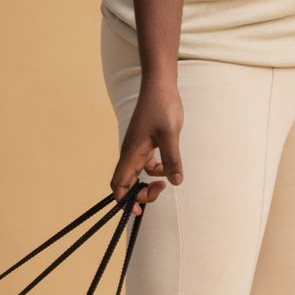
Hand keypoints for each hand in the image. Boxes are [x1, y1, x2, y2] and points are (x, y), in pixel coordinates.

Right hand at [111, 78, 183, 211]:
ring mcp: (137, 148)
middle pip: (127, 184)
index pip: (119, 184)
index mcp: (131, 153)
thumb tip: (175, 182)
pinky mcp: (146, 143)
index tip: (139, 210)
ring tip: (168, 177)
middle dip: (141, 193)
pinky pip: (148, 164)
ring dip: (151, 181)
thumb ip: (172, 159)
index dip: (125, 201)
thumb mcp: (170, 134)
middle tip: (161, 189)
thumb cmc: (162, 106)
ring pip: (139, 174)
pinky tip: (170, 163)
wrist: (160, 84)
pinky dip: (158, 169)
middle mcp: (130, 152)